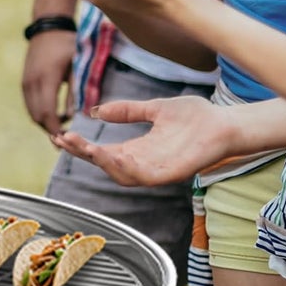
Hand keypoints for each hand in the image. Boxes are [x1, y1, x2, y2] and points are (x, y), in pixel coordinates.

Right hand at [21, 30, 76, 138]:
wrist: (48, 29)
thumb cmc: (66, 46)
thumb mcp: (76, 67)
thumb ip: (75, 92)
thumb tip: (74, 116)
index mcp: (47, 78)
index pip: (48, 112)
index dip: (56, 128)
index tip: (66, 138)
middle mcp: (32, 83)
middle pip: (38, 116)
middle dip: (51, 129)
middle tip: (66, 135)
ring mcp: (26, 83)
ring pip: (32, 112)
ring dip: (45, 122)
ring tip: (61, 123)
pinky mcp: (24, 82)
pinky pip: (30, 105)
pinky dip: (40, 113)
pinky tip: (54, 112)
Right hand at [54, 95, 232, 186]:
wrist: (224, 122)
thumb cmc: (195, 116)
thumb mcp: (154, 109)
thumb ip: (127, 110)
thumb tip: (97, 111)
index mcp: (138, 149)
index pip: (103, 152)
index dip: (81, 147)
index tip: (61, 135)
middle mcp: (143, 163)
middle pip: (105, 165)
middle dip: (83, 154)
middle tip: (63, 140)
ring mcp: (156, 171)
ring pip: (120, 174)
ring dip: (100, 162)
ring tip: (83, 147)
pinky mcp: (169, 175)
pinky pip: (142, 176)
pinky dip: (124, 168)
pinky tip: (110, 156)